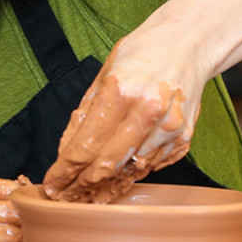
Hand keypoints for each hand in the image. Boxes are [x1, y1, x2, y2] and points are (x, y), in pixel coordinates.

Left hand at [42, 34, 201, 203]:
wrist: (189, 43)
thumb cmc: (143, 53)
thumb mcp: (104, 74)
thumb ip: (85, 114)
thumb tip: (66, 151)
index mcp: (121, 92)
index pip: (85, 146)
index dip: (65, 171)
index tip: (53, 185)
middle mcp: (148, 111)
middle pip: (106, 165)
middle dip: (81, 186)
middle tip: (65, 198)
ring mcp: (169, 127)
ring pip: (130, 171)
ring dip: (106, 188)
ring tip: (87, 199)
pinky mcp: (183, 137)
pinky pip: (151, 165)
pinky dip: (131, 175)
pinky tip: (116, 183)